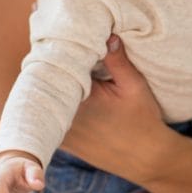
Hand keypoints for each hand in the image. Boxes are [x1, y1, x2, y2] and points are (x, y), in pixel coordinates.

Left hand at [61, 35, 174, 184]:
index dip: (56, 48)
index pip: (57, 66)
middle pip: (47, 82)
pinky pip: (50, 116)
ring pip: (46, 100)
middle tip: (56, 43)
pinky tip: (64, 91)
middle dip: (52, 64)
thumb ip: (117, 60)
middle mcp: (64, 116)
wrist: (146, 159)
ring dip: (51, 84)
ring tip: (58, 64)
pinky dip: (55, 103)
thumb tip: (107, 34)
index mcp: (80, 98)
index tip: (58, 33)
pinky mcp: (63, 141)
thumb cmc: (143, 120)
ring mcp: (60, 131)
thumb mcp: (135, 86)